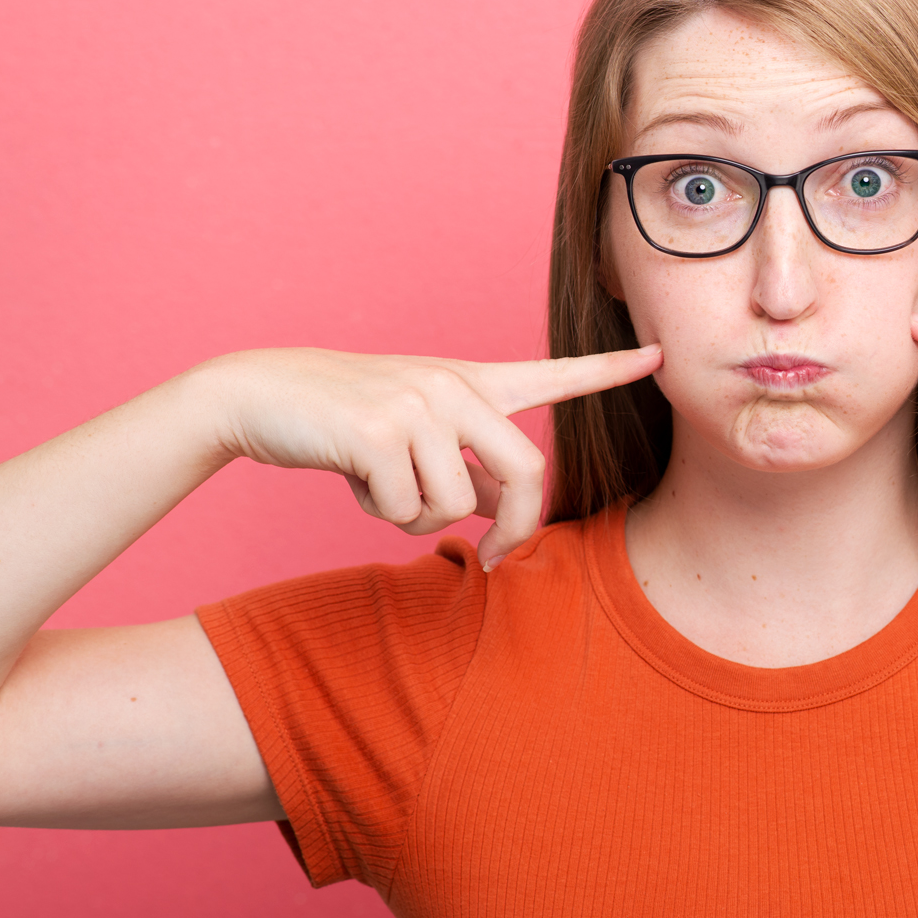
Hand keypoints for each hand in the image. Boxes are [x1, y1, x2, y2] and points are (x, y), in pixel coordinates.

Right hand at [203, 346, 660, 566]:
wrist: (258, 396)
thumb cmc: (343, 424)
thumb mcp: (416, 441)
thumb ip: (467, 472)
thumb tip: (503, 520)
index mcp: (470, 384)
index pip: (553, 375)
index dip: (608, 371)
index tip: (659, 356)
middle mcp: (454, 386)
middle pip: (526, 475)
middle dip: (513, 531)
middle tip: (488, 561)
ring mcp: (420, 406)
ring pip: (456, 507)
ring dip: (417, 519)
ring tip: (381, 486)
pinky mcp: (381, 433)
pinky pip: (408, 509)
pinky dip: (380, 512)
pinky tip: (352, 478)